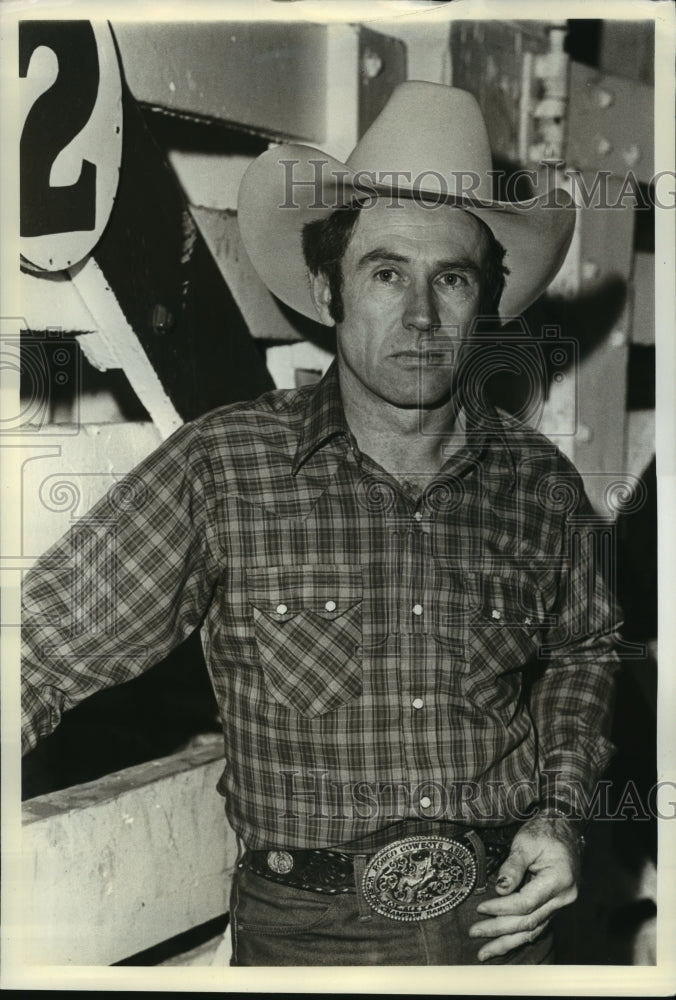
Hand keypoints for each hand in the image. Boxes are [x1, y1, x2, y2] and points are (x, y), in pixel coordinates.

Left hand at [468, 814, 581, 961]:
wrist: (566, 830)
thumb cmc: (544, 832)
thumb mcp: (526, 842)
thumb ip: (512, 866)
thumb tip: (499, 890)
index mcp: (558, 880)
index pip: (526, 903)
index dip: (501, 908)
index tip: (480, 909)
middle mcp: (563, 897)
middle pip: (528, 922)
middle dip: (499, 930)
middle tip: (475, 933)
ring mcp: (561, 904)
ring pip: (533, 930)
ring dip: (508, 942)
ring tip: (485, 952)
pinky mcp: (555, 906)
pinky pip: (537, 926)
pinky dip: (519, 936)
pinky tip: (504, 944)